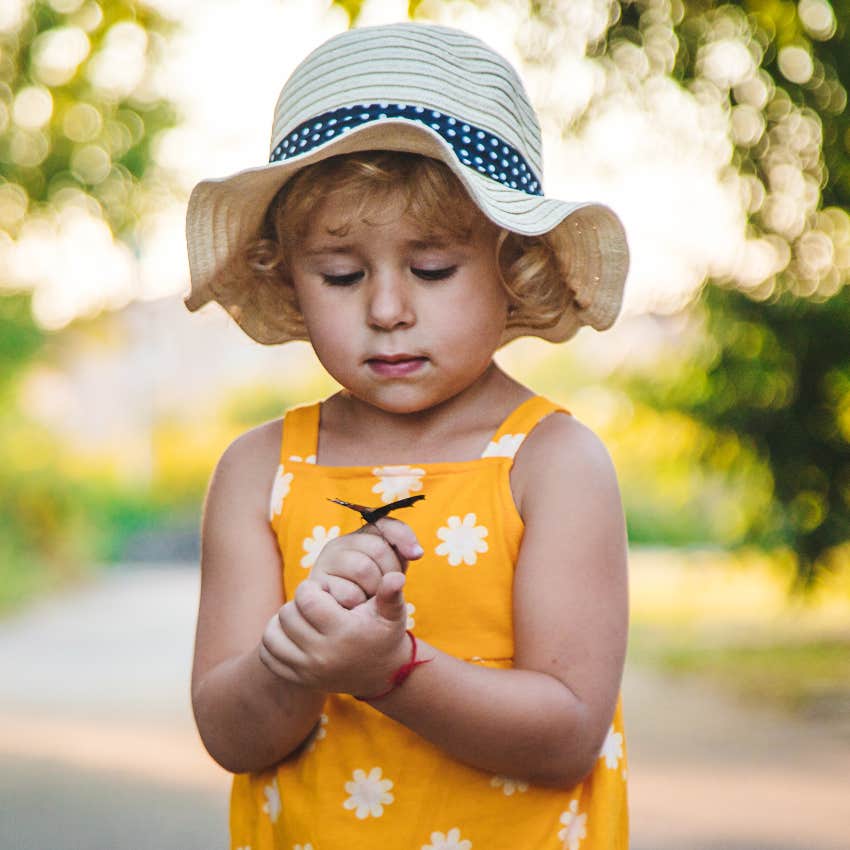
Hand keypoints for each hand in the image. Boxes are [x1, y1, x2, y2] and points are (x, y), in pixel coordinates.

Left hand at [258, 571, 410, 696]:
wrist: (384, 674)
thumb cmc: (385, 634)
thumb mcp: (393, 612)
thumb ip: (391, 592)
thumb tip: (396, 576)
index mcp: (343, 634)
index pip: (307, 600)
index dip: (311, 588)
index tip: (324, 591)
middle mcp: (323, 655)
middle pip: (288, 615)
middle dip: (298, 602)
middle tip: (315, 603)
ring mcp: (308, 671)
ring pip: (272, 635)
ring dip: (282, 620)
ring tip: (302, 616)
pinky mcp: (299, 679)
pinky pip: (269, 656)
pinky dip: (274, 640)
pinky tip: (292, 632)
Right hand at [308, 517, 423, 608]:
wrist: (352, 628)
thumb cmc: (376, 595)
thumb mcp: (392, 571)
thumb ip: (403, 552)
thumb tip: (416, 552)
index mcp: (358, 537)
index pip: (384, 524)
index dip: (404, 538)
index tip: (416, 555)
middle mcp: (339, 544)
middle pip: (378, 549)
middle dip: (390, 574)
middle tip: (385, 589)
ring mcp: (324, 564)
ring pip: (363, 568)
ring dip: (375, 590)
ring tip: (370, 598)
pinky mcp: (316, 586)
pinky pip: (349, 593)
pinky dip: (359, 604)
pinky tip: (354, 608)